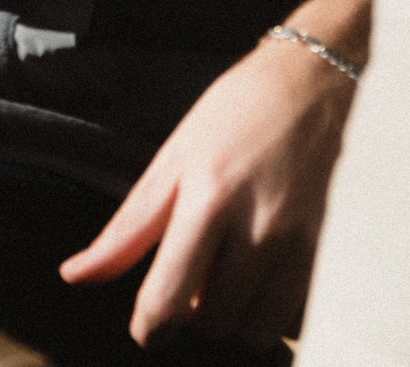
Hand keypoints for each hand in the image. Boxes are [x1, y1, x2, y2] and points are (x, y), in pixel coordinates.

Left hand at [60, 0, 370, 352]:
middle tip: (198, 271)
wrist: (320, 80)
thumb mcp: (176, 155)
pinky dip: (273, 306)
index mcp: (208, 198)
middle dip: (195, 311)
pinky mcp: (334, 251)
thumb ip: (129, 226)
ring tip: (234, 270)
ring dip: (236, 314)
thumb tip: (76, 274)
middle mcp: (258, 226)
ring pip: (256, 330)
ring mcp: (302, 242)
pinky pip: (294, 315)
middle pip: (212, 322)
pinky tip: (268, 269)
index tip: (149, 327)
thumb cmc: (240, 110)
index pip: (167, 300)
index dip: (150, 328)